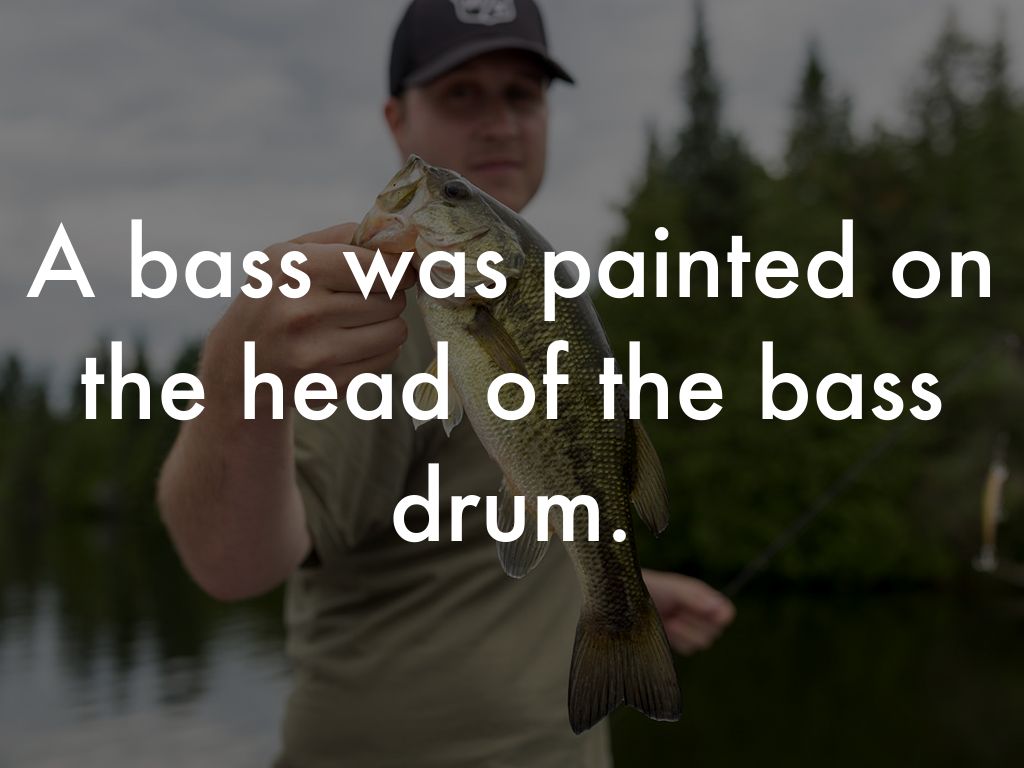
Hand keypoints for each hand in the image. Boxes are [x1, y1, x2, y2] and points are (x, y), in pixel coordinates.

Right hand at [202, 222, 415, 414]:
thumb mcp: (286, 256)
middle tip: (365, 298)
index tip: (397, 272)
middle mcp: (305, 311)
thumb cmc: (271, 300)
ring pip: (396, 330)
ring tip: (358, 321)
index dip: (398, 269)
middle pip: (393, 298)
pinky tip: (351, 346)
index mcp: (296, 269)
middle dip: (388, 296)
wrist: (238, 368)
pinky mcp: (332, 383)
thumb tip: (394, 239)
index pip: (378, 266)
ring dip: (386, 324)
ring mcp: (318, 352)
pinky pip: (387, 358)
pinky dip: (378, 350)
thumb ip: (340, 237)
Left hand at [642, 569, 734, 654]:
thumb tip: (723, 612)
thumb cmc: (652, 589)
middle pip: (715, 631)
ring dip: (684, 632)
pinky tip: (666, 630)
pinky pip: (688, 649)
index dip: (719, 616)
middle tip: (677, 612)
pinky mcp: (680, 642)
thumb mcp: (674, 589)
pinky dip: (677, 640)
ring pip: (702, 642)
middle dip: (695, 623)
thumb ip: (697, 599)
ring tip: (669, 620)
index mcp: (704, 598)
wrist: (626, 601)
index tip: (707, 614)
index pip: (726, 613)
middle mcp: (701, 614)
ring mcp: (691, 629)